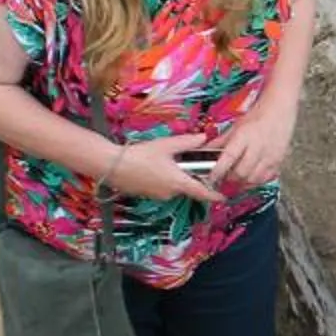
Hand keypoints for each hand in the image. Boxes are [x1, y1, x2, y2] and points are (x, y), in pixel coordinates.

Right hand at [107, 133, 224, 204]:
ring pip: (174, 187)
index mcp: (178, 182)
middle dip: (191, 177)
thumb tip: (204, 137)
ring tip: (169, 162)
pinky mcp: (147, 194)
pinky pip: (162, 188)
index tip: (224, 197)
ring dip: (176, 177)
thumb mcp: (166, 145)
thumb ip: (187, 142)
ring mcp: (158, 196)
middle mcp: (170, 193)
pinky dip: (164, 180)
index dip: (214, 195)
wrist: (112, 165)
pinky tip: (156, 167)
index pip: (202, 192)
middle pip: (188, 187)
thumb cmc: (140, 155)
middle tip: (189, 163)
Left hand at [202, 93, 297, 189]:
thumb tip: (205, 151)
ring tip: (236, 180)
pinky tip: (250, 178)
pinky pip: (266, 178)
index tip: (212, 177)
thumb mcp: (236, 126)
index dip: (219, 170)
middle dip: (230, 179)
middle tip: (224, 179)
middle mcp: (258, 147)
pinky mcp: (279, 161)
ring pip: (254, 179)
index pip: (229, 157)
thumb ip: (221, 141)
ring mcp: (270, 155)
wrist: (280, 110)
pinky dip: (256, 181)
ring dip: (243, 183)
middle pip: (241, 172)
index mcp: (244, 135)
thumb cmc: (256, 116)